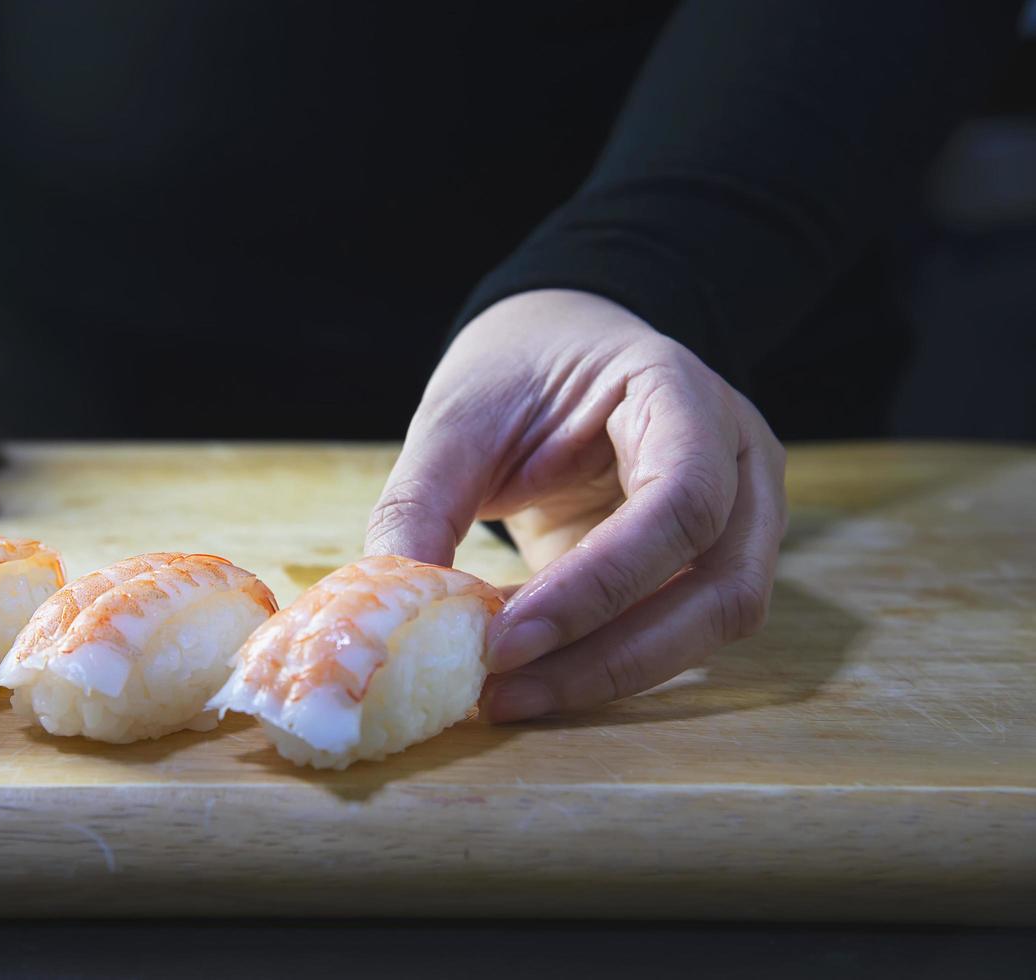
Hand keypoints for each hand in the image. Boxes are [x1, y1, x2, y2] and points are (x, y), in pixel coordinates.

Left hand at [366, 289, 785, 720]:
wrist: (556, 353)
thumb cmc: (515, 373)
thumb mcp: (457, 418)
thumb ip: (423, 503)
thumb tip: (395, 603)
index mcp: (681, 391)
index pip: (680, 499)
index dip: (599, 583)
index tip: (504, 639)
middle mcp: (737, 458)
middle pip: (720, 585)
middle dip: (607, 656)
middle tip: (502, 693)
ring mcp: (742, 516)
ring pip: (712, 626)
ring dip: (608, 674)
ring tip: (506, 693)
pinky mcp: (710, 566)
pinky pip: (679, 635)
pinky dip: (604, 663)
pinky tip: (529, 674)